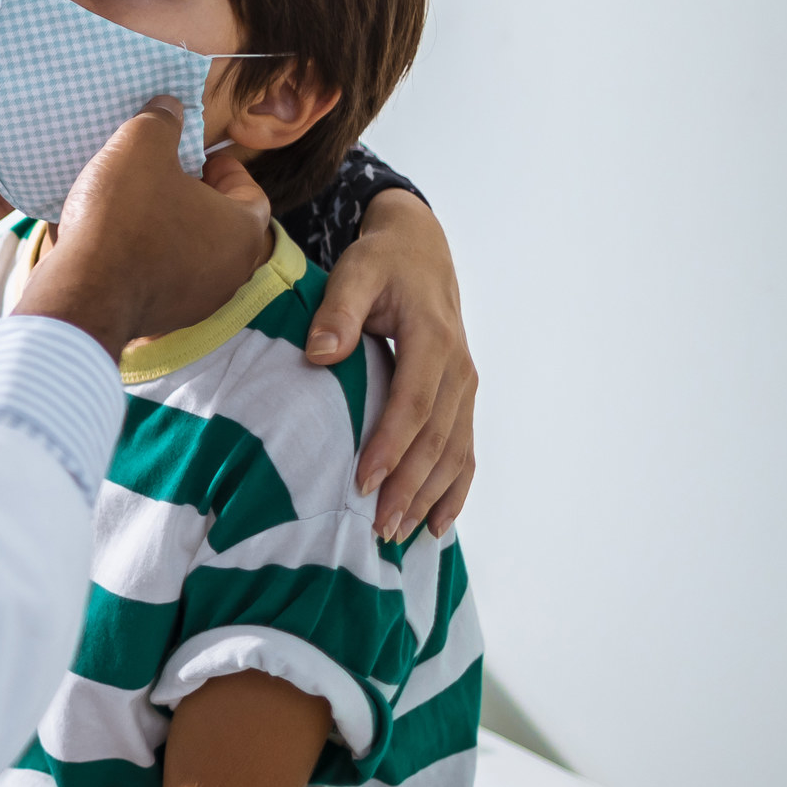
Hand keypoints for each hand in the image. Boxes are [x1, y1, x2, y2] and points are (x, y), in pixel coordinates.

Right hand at [17, 99, 271, 358]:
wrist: (85, 292)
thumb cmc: (123, 218)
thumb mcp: (140, 146)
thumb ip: (162, 120)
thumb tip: (169, 107)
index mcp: (243, 229)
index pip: (250, 191)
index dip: (223, 167)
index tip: (196, 157)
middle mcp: (232, 271)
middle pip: (220, 222)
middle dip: (194, 197)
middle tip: (162, 176)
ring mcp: (200, 301)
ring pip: (192, 252)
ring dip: (170, 228)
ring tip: (134, 205)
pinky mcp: (165, 317)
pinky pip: (164, 277)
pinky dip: (148, 257)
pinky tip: (116, 240)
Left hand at [307, 190, 476, 539]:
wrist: (420, 250)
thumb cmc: (381, 262)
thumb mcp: (356, 271)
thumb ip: (338, 310)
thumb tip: (320, 352)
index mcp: (435, 340)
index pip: (413, 404)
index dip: (391, 446)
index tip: (363, 482)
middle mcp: (459, 370)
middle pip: (437, 440)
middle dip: (410, 487)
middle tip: (378, 528)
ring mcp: (466, 388)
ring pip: (455, 453)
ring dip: (430, 497)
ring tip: (398, 536)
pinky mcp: (462, 399)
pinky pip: (465, 451)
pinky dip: (454, 490)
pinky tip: (436, 525)